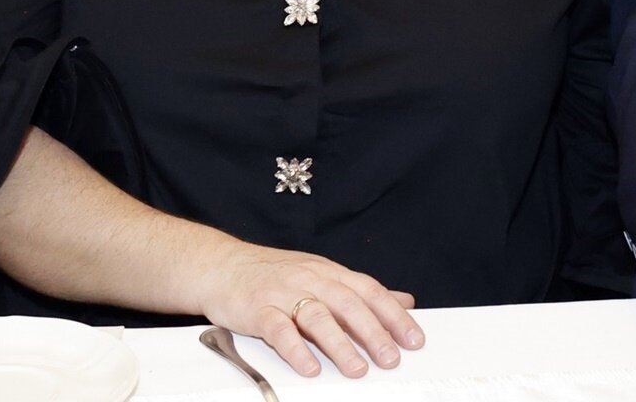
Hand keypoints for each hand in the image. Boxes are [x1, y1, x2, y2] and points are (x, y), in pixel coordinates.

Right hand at [199, 244, 422, 377]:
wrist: (222, 266)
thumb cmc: (274, 275)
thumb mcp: (322, 275)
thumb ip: (361, 291)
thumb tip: (404, 301)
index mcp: (330, 272)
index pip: (369, 291)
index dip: (394, 315)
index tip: (414, 339)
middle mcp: (310, 279)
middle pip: (348, 305)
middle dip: (373, 333)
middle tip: (391, 359)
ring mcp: (284, 293)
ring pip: (317, 317)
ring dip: (340, 345)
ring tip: (357, 370)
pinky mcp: (257, 309)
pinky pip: (279, 330)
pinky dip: (296, 350)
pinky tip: (310, 368)